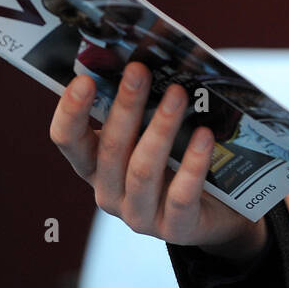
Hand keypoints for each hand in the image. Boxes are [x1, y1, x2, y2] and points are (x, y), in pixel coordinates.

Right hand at [49, 61, 266, 261]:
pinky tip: (204, 136)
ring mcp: (140, 216)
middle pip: (110, 150)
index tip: (83, 80)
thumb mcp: (156, 130)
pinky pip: (180, 196)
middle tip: (140, 72)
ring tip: (178, 94)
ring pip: (142, 171)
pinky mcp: (176, 229)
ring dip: (160, 129)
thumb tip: (147, 58)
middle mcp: (109, 193)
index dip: (71, 112)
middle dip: (125, 107)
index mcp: (96, 166)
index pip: (68, 141)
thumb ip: (145, 103)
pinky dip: (192, 164)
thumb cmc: (181, 157)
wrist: (220, 209)